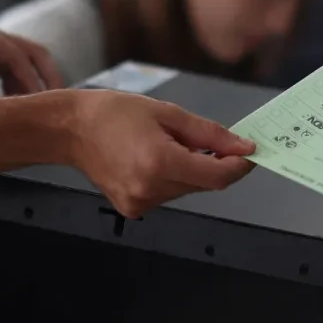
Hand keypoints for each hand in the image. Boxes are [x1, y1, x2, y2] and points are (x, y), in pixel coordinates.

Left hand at [0, 2, 63, 97]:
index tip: (37, 99)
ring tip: (40, 108)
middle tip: (58, 102)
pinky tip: (16, 102)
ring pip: (33, 61)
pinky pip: (20, 69)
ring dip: (41, 82)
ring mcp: (1, 45)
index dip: (29, 78)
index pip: (15, 56)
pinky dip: (25, 85)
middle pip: (37, 53)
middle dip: (50, 76)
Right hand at [66, 91, 255, 217]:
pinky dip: (172, 178)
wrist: (71, 130)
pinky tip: (151, 159)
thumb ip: (209, 133)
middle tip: (209, 141)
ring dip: (191, 170)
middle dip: (214, 163)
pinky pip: (168, 194)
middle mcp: (151, 190)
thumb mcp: (167, 113)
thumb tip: (243, 146)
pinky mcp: (133, 209)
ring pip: (187, 189)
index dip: (239, 166)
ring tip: (167, 144)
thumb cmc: (114, 113)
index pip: (217, 177)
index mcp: (160, 163)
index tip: (251, 152)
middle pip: (203, 184)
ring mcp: (141, 203)